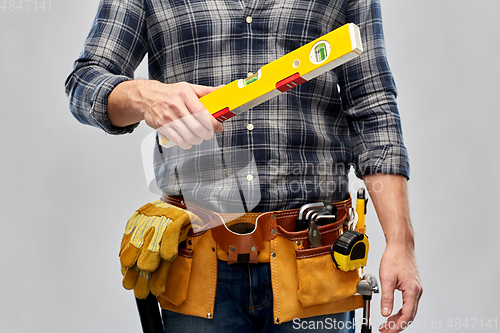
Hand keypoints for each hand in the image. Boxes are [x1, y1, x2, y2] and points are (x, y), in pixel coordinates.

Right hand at [108, 80, 222, 148]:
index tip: (218, 127)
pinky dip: (186, 144)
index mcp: (185, 94)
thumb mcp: (189, 88)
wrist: (147, 96)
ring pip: (188, 136)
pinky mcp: (161, 126)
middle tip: (208, 134)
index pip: (202, 113)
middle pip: (196, 127)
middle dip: (206, 134)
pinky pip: (178, 140)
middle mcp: (176, 105)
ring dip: (197, 140)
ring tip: (199, 137)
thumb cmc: (171, 93)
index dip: (213, 123)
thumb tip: (222, 90)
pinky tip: (189, 141)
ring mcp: (167, 117)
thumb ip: (207, 91)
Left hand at [378, 243, 422, 331]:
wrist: (400, 246)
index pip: (406, 315)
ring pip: (409, 310)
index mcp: (412, 290)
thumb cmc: (395, 257)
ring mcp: (415, 288)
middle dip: (397, 325)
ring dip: (398, 318)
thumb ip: (386, 298)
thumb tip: (385, 313)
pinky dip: (400, 310)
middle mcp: (416, 291)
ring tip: (387, 324)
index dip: (397, 326)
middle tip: (385, 330)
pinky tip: (392, 312)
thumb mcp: (386, 278)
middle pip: (409, 315)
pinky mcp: (412, 286)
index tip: (388, 331)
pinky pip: (408, 303)